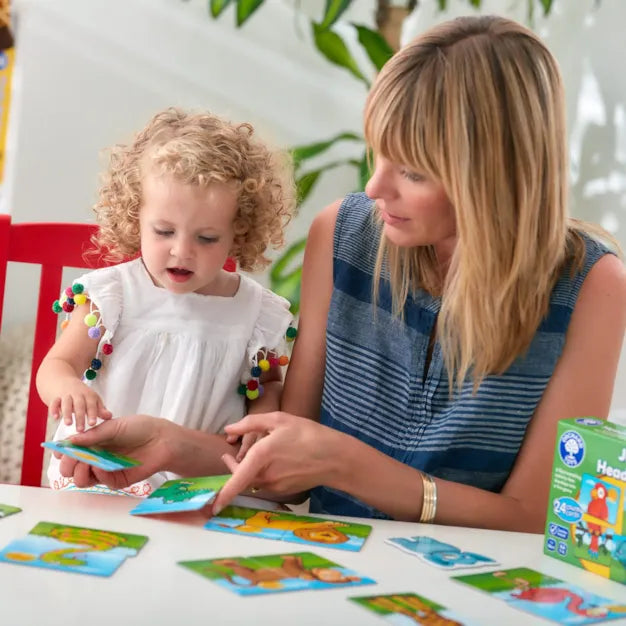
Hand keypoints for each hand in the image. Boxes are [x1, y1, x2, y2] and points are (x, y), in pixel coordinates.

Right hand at [49, 379, 111, 431]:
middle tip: (81, 430)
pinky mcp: (56, 397)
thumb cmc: (81, 393)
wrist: (63, 380)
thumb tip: (109, 416)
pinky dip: (54, 409)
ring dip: (68, 414)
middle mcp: (78, 394)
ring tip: (69, 424)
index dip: (92, 414)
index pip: (92, 405)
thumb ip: (100, 409)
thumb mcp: (92, 399)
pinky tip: (55, 417)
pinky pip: (54, 402)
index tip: (92, 424)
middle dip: (80, 417)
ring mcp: (66, 395)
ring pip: (67, 404)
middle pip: (80, 405)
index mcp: (89, 395)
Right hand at [59, 415, 175, 488]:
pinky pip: (100, 482)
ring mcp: (105, 470)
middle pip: (71, 468)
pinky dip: (97, 475)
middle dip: (68, 465)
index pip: (70, 450)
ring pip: (81, 480)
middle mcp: (95, 457)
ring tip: (87, 464)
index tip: (60, 452)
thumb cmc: (139, 428)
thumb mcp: (114, 426)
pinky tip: (101, 467)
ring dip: (79, 473)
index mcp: (93, 442)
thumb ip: (93, 435)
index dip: (62, 453)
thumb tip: (70, 440)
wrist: (161, 440)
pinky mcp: (116, 480)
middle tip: (73, 459)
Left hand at [211, 411, 340, 514]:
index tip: (212, 505)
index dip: (223, 494)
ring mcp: (275, 486)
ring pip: (253, 480)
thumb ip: (250, 423)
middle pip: (241, 478)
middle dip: (233, 468)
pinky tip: (276, 461)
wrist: (334, 457)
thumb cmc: (307, 434)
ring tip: (259, 454)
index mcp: (262, 456)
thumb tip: (228, 430)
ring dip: (249, 471)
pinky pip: (265, 483)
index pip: (237, 479)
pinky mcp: (283, 491)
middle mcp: (266, 475)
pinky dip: (263, 474)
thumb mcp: (279, 420)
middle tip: (227, 456)